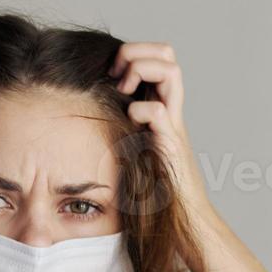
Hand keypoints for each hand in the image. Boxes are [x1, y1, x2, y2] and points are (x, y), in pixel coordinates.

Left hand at [110, 42, 213, 225]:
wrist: (182, 219)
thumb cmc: (154, 190)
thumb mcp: (131, 147)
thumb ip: (122, 126)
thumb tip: (88, 109)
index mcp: (161, 106)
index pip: (158, 56)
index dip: (135, 52)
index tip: (111, 72)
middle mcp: (171, 110)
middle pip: (168, 53)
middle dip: (137, 52)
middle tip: (117, 75)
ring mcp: (174, 125)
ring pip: (171, 71)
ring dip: (142, 70)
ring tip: (124, 90)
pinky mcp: (172, 146)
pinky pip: (160, 112)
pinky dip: (140, 110)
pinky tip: (129, 123)